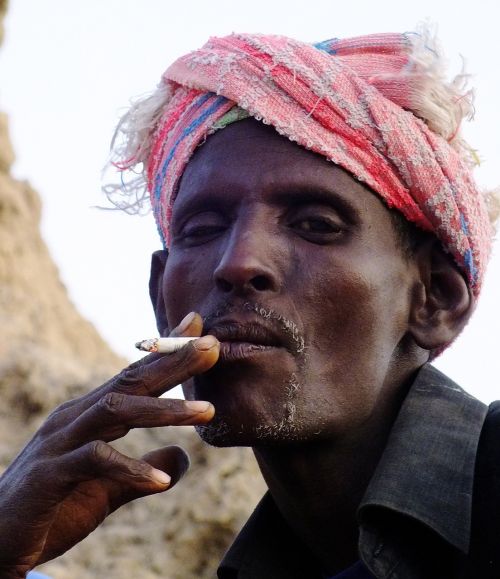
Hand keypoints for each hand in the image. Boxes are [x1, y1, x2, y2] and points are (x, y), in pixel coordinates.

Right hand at [0, 312, 218, 577]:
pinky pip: (95, 462)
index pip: (134, 376)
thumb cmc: (53, 506)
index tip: (202, 333)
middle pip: (131, 381)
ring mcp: (61, 442)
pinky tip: (163, 481)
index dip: (168, 354)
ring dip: (165, 409)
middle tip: (213, 348)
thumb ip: (143, 471)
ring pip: (117, 411)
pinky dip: (131, 468)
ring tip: (208, 412)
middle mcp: (76, 419)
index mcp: (90, 416)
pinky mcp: (50, 474)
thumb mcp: (108, 487)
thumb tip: (182, 458)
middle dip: (173, 363)